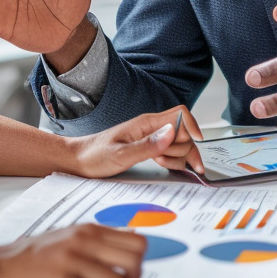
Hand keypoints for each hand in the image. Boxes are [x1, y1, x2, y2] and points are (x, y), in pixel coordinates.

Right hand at [0, 225, 145, 277]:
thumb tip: (132, 237)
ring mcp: (72, 264)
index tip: (130, 270)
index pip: (136, 241)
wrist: (0, 267)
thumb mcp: (68, 235)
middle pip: (133, 260)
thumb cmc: (35, 254)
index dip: (139, 260)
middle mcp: (82, 243)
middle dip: (133, 277)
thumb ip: (98, 238)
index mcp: (87, 230)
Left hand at [73, 106, 205, 176]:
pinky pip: (171, 150)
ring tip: (157, 162)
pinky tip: (159, 163)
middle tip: (162, 161)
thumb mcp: (120, 155)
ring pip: (180, 143)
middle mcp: (152, 126)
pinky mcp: (150, 145)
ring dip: (176, 157)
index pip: (181, 114)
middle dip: (182, 150)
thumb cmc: (95, 157)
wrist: (79, 160)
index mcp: (147, 122)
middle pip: (184, 132)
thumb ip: (147, 145)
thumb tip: (171, 133)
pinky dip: (172, 160)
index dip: (193, 128)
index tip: (197, 145)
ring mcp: (151, 135)